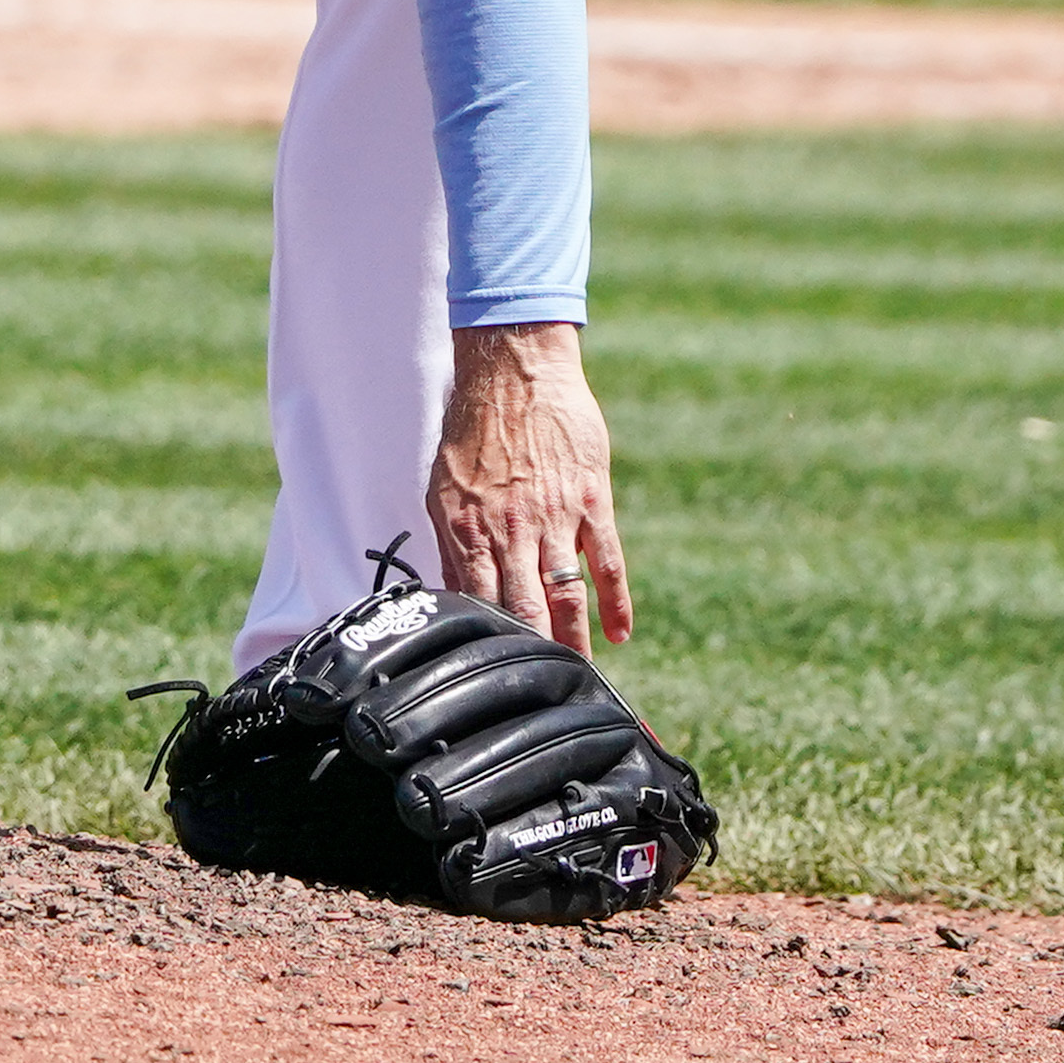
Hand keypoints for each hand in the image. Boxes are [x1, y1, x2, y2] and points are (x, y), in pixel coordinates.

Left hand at [427, 321, 632, 655]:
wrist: (515, 369)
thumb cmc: (474, 427)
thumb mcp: (444, 488)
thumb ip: (452, 543)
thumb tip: (450, 594)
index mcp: (468, 530)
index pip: (478, 604)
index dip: (487, 644)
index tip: (494, 678)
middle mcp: (511, 530)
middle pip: (524, 610)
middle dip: (533, 657)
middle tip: (544, 693)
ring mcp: (554, 517)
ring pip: (565, 595)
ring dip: (573, 640)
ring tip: (579, 678)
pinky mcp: (590, 500)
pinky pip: (606, 560)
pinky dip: (616, 600)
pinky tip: (620, 633)